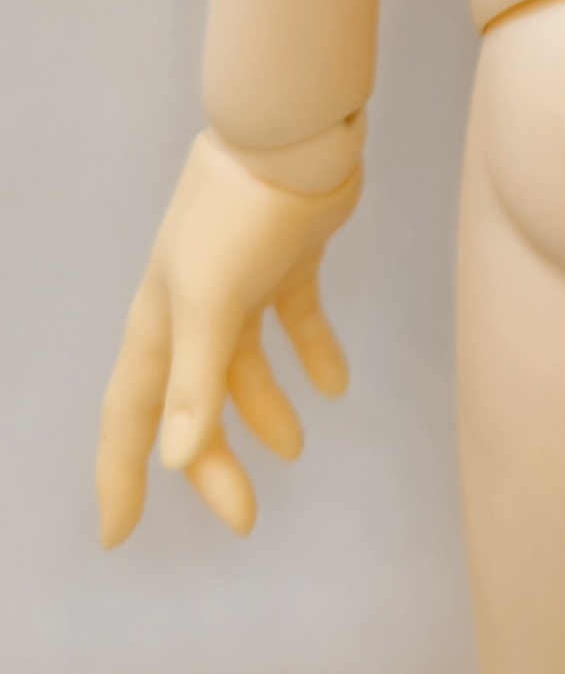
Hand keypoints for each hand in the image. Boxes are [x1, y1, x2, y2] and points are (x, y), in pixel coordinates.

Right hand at [98, 130, 361, 544]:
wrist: (292, 137)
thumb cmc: (238, 217)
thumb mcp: (211, 301)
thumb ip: (195, 381)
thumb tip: (173, 458)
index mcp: (160, 322)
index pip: (129, 416)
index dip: (120, 475)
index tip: (117, 535)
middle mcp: (193, 308)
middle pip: (191, 404)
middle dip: (211, 462)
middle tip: (244, 519)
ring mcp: (241, 282)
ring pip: (243, 367)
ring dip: (265, 409)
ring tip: (296, 448)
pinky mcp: (288, 260)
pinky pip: (296, 321)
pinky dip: (314, 353)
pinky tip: (337, 384)